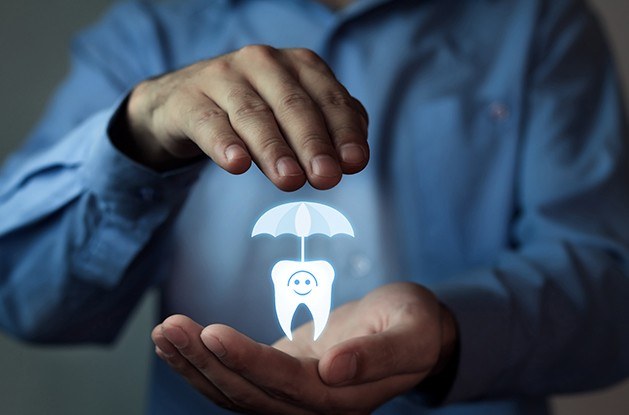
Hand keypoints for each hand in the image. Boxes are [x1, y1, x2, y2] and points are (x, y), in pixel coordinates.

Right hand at [123, 45, 368, 190]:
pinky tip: (236, 164)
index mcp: (298, 65)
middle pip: (293, 106)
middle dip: (313, 143)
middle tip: (326, 177)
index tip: (354, 163)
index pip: (329, 99)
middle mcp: (263, 63)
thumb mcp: (294, 115)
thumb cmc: (256, 111)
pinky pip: (209, 122)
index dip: (344, 132)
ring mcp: (223, 77)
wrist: (184, 101)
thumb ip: (329, 129)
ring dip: (274, 149)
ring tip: (289, 179)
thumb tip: (352, 158)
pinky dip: (224, 143)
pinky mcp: (188, 99)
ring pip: (253, 115)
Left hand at [152, 283, 457, 413]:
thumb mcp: (410, 332)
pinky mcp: (281, 378)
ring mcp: (293, 396)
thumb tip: (336, 368)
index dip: (247, 363)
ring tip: (164, 332)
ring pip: (235, 392)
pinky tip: (177, 343)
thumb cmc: (414, 325)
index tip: (212, 333)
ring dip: (195, 365)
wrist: (409, 331)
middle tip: (171, 326)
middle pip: (249, 394)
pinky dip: (205, 363)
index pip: (286, 386)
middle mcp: (312, 407)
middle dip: (206, 362)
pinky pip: (237, 378)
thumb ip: (378, 355)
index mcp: (343, 401)